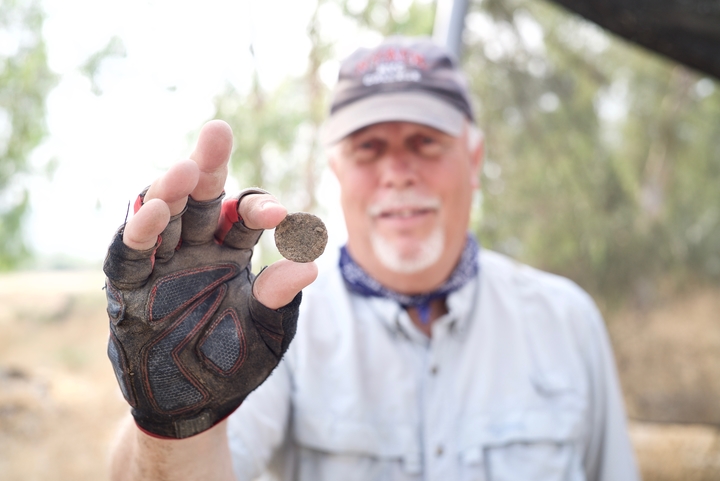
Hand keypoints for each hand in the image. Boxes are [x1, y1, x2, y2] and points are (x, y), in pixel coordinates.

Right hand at [103, 120, 316, 438]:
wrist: (193, 404)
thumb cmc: (235, 363)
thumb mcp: (268, 332)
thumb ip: (281, 298)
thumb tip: (310, 264)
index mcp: (231, 252)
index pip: (244, 215)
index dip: (260, 209)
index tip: (280, 217)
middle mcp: (196, 248)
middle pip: (201, 199)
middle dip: (208, 167)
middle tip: (218, 132)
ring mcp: (161, 264)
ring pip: (162, 215)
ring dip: (170, 191)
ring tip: (184, 171)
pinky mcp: (129, 286)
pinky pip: (129, 254)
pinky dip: (139, 232)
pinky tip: (153, 209)